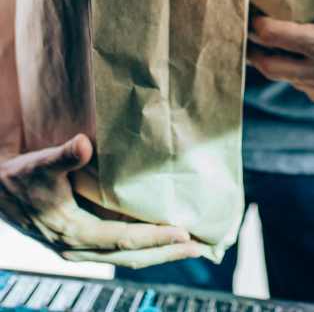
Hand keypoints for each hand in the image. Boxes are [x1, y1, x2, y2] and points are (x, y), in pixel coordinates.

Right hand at [0, 134, 200, 267]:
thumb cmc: (20, 179)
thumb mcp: (38, 164)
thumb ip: (63, 156)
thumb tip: (83, 145)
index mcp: (73, 233)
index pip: (123, 239)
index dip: (154, 237)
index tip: (184, 232)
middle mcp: (79, 249)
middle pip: (132, 257)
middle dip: (168, 253)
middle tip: (203, 247)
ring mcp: (80, 249)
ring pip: (127, 258)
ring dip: (159, 254)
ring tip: (191, 247)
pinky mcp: (81, 243)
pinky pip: (118, 251)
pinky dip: (143, 248)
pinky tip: (159, 239)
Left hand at [249, 0, 313, 105]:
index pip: (272, 36)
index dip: (256, 24)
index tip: (251, 12)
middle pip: (269, 66)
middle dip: (254, 50)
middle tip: (245, 33)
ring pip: (285, 79)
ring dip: (272, 63)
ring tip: (262, 43)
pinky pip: (304, 88)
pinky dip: (294, 74)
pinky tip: (293, 57)